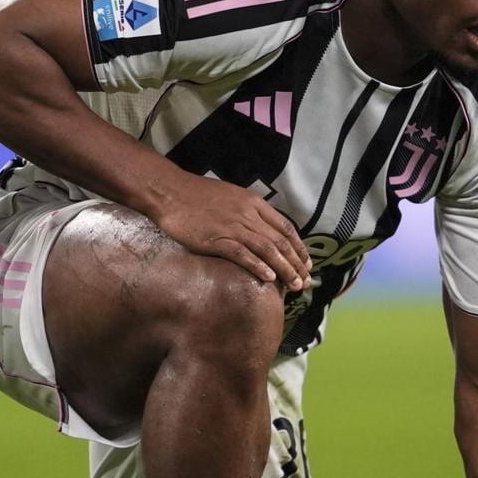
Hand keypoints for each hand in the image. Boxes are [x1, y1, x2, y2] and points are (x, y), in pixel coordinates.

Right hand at [149, 174, 311, 288]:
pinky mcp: (216, 239)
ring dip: (284, 269)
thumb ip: (248, 211)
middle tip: (306, 282)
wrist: (170, 191)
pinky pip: (242, 254)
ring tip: (295, 285)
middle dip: (296, 263)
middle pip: (280, 241)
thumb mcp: (231, 196)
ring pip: (266, 249)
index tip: (307, 264)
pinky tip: (269, 279)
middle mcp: (248, 214)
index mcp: (254, 203)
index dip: (299, 247)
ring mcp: (232, 226)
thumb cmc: (197, 195)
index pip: (285, 227)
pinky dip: (258, 266)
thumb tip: (262, 229)